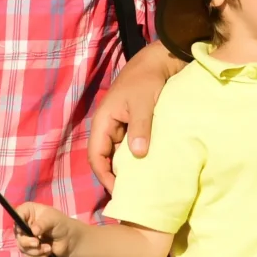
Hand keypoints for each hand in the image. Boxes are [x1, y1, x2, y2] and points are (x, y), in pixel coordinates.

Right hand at [14, 202, 76, 256]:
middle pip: (17, 234)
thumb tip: (33, 231)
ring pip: (22, 247)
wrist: (69, 240)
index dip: (18, 224)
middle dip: (27, 242)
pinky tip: (47, 253)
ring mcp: (26, 237)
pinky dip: (37, 256)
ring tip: (48, 248)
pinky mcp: (29, 249)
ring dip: (35, 251)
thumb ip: (43, 223)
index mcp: (28, 211)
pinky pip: (27, 255)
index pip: (17, 215)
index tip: (24, 231)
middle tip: (37, 243)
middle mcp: (24, 224)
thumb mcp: (53, 219)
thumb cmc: (61, 224)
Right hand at [88, 45, 180, 189]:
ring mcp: (121, 127)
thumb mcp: (144, 104)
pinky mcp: (134, 126)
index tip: (119, 192)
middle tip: (132, 195)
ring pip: (120, 155)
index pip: (96, 157)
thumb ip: (140, 128)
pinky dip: (138, 158)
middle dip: (116, 177)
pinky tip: (150, 169)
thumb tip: (138, 155)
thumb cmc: (147, 79)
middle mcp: (109, 127)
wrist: (160, 61)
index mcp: (103, 122)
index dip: (104, 176)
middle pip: (107, 159)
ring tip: (142, 186)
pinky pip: (132, 147)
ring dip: (128, 169)